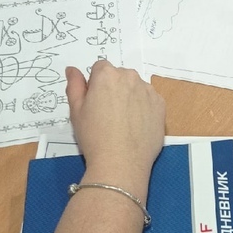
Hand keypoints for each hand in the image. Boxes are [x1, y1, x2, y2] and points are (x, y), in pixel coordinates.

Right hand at [66, 61, 164, 185]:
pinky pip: (149, 100)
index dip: (95, 85)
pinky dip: (143, 108)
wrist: (121, 163)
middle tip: (107, 115)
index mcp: (107, 75)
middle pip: (119, 76)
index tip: (94, 104)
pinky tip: (136, 127)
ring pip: (135, 87)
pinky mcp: (160, 105)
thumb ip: (74, 85)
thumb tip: (72, 69)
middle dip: (113, 89)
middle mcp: (130, 76)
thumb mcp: (76, 111)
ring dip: (129, 97)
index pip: (100, 68)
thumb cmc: (94, 137)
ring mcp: (148, 90)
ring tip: (123, 123)